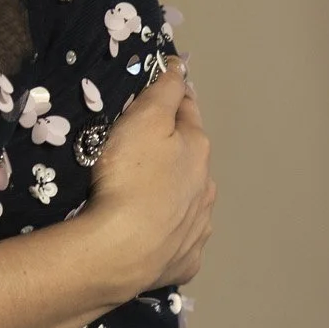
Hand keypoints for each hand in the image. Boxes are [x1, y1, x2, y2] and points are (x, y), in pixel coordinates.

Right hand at [81, 65, 214, 297]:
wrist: (122, 249)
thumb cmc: (130, 175)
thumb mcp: (143, 120)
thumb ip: (164, 92)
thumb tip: (181, 68)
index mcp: (198, 149)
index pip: (188, 111)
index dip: (175, 96)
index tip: (162, 88)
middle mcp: (206, 187)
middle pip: (193, 158)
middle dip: (177, 149)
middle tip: (146, 148)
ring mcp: (198, 226)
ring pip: (191, 199)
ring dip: (177, 192)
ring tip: (148, 195)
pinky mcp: (184, 259)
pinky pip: (180, 238)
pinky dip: (170, 231)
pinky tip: (154, 235)